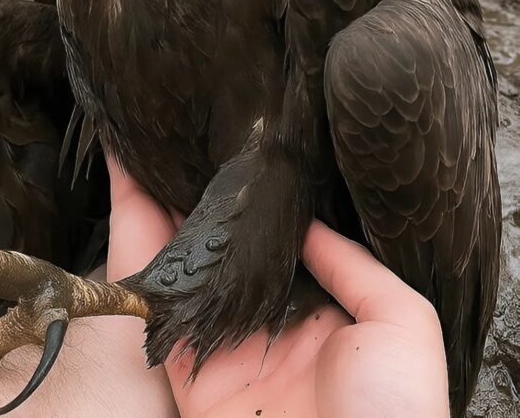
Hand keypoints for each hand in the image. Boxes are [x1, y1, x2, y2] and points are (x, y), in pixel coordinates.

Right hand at [107, 156, 449, 417]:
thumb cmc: (390, 408)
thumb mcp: (400, 322)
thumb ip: (352, 265)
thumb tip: (301, 223)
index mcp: (313, 311)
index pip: (272, 240)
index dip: (249, 197)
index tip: (230, 145)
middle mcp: (260, 324)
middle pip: (214, 247)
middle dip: (191, 194)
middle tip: (173, 135)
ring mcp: (217, 347)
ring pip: (174, 265)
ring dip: (150, 204)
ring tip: (139, 141)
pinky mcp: (182, 374)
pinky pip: (147, 304)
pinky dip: (130, 248)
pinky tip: (124, 189)